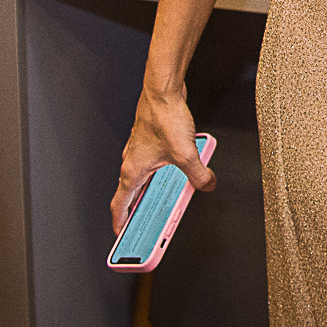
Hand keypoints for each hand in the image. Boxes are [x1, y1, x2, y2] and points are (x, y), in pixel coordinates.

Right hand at [111, 86, 214, 234]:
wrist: (163, 91)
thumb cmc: (164, 118)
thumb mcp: (186, 154)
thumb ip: (198, 175)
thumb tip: (207, 185)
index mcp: (132, 171)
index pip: (120, 205)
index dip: (120, 223)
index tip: (122, 235)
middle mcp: (131, 161)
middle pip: (131, 194)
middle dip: (138, 210)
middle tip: (145, 223)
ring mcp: (139, 150)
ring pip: (142, 178)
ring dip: (150, 191)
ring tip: (164, 201)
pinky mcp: (150, 140)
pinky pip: (153, 164)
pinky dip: (160, 174)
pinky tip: (176, 173)